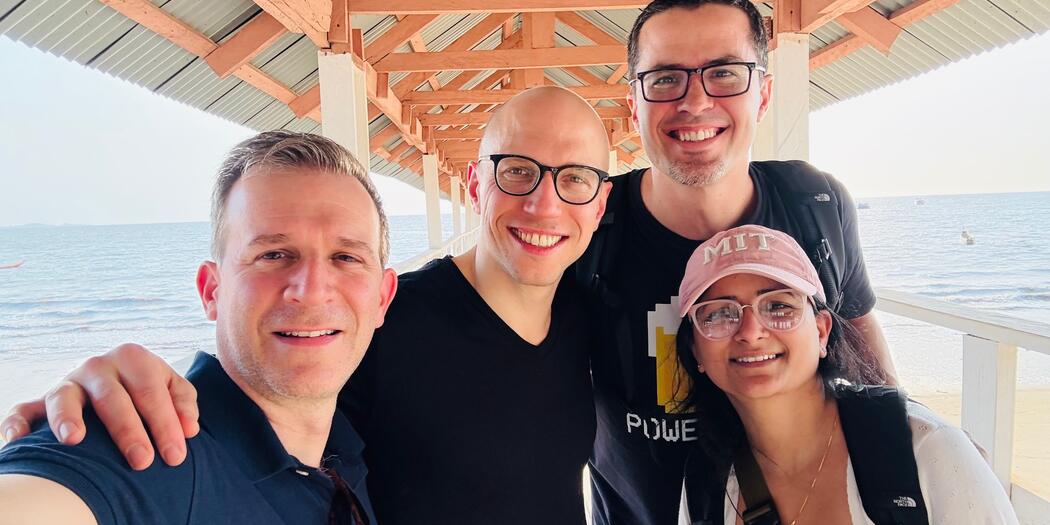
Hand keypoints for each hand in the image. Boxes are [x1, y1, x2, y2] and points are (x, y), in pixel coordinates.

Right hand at [0, 343, 198, 469]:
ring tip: (73, 440)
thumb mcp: (173, 389)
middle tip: (142, 461)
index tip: (175, 456)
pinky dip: (16, 423)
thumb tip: (189, 429)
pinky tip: (17, 442)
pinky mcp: (42, 400)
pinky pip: (24, 410)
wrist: (120, 378)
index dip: (165, 424)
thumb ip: (184, 405)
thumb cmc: (149, 390)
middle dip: (128, 431)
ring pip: (64, 397)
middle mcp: (98, 366)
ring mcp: (68, 382)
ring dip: (67, 417)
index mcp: (133, 358)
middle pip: (113, 398)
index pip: (151, 392)